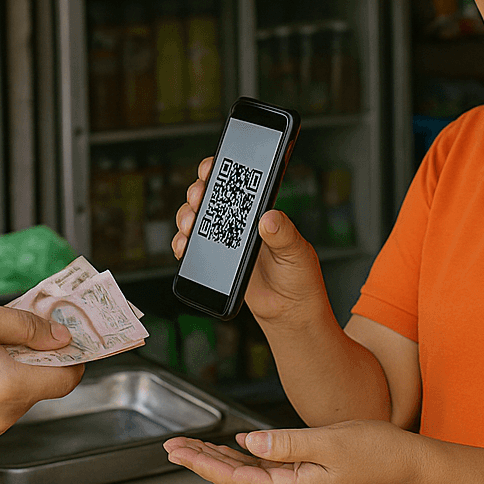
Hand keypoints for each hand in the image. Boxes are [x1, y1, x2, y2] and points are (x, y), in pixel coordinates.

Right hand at [0, 303, 83, 435]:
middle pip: (48, 384)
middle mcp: (6, 414)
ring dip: (23, 368)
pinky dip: (7, 382)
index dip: (74, 356)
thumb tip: (62, 336)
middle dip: (44, 356)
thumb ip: (28, 326)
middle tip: (27, 330)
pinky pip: (10, 402)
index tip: (70, 337)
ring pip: (29, 393)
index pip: (67, 379)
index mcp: (9, 386)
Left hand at [163, 419, 413, 483]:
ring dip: (217, 460)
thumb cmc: (372, 450)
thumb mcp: (327, 441)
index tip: (180, 452)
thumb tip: (250, 441)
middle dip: (201, 462)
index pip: (237, 479)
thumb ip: (286, 443)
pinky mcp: (299, 476)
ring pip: (245, 475)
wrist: (400, 460)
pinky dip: (240, 457)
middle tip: (173, 446)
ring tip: (190, 446)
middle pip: (234, 480)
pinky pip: (261, 469)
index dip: (204, 465)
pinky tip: (227, 446)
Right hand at [171, 156, 328, 324]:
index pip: (239, 183)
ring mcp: (226, 241)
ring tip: (190, 225)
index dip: (221, 171)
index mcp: (262, 213)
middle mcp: (242, 223)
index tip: (211, 169)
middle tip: (198, 199)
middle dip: (198, 192)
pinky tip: (184, 246)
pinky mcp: (216, 262)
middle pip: (211, 196)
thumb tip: (269, 218)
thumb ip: (284, 234)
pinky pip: (192, 247)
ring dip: (187, 216)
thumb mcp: (298, 252)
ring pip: (197, 218)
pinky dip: (182, 244)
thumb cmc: (301, 279)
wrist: (290, 313)